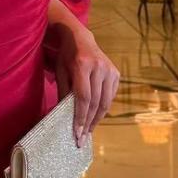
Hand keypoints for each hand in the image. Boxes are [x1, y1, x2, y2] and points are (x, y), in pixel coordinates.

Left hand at [54, 27, 119, 146]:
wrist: (80, 38)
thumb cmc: (66, 57)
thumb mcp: (60, 71)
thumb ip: (64, 92)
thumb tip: (64, 117)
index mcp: (83, 65)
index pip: (83, 98)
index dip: (80, 117)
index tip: (76, 133)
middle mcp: (99, 67)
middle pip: (95, 102)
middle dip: (88, 122)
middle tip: (82, 138)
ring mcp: (110, 70)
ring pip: (105, 102)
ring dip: (97, 119)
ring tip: (88, 131)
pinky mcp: (116, 73)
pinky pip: (110, 96)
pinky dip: (103, 108)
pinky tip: (95, 117)